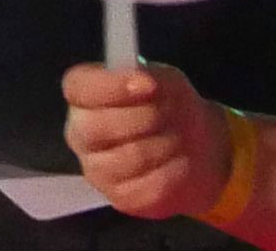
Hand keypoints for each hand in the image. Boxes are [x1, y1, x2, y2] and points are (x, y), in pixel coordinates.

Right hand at [59, 62, 237, 225]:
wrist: (197, 149)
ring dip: (164, 145)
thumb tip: (142, 80)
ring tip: (179, 138)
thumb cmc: (171, 107)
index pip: (78, 88)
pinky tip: (179, 162)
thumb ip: (150, 76)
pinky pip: (147, 186)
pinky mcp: (119, 197)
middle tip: (171, 115)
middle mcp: (80, 132)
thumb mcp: (165, 81)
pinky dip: (173, 172)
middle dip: (144, 118)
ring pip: (127, 157)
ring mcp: (96, 169)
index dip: (111, 86)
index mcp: (83, 96)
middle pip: (96, 126)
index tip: (149, 84)